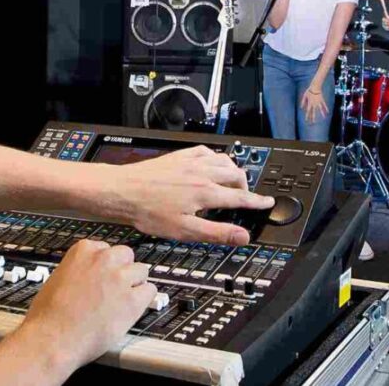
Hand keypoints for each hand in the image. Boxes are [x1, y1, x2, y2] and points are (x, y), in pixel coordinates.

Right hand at [0, 241, 153, 379]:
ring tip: (123, 300)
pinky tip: (132, 309)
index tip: (103, 275)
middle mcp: (104, 260)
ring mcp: (120, 279)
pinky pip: (150, 291)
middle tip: (115, 287)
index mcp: (83, 251)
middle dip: (122, 269)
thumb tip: (88, 276)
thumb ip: (78, 270)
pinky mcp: (132, 301)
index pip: (105, 248)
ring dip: (135, 284)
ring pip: (142, 271)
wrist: (52, 339)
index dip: (105, 265)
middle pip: (126, 255)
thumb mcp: (58, 278)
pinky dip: (144, 300)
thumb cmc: (48, 316)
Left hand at [96, 146, 272, 243]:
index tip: (267, 203)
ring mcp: (189, 162)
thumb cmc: (147, 211)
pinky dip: (214, 158)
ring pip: (223, 159)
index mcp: (205, 192)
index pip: (240, 198)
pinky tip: (210, 164)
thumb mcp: (185, 230)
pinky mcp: (178, 157)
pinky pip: (205, 151)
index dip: (257, 202)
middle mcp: (201, 173)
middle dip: (245, 186)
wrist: (122, 191)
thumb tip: (242, 237)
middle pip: (236, 174)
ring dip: (233, 170)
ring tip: (232, 181)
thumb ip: (217, 233)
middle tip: (246, 197)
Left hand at [301, 87, 326, 122]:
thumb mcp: (304, 96)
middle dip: (313, 117)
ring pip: (321, 109)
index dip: (307, 116)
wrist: (315, 87)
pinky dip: (326, 108)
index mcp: (310, 103)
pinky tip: (328, 112)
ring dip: (322, 114)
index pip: (308, 111)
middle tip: (313, 122)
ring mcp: (319, 102)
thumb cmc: (309, 91)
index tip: (306, 120)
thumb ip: (303, 102)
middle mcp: (314, 104)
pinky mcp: (322, 100)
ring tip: (324, 118)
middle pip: (314, 112)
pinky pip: (324, 105)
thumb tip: (301, 108)